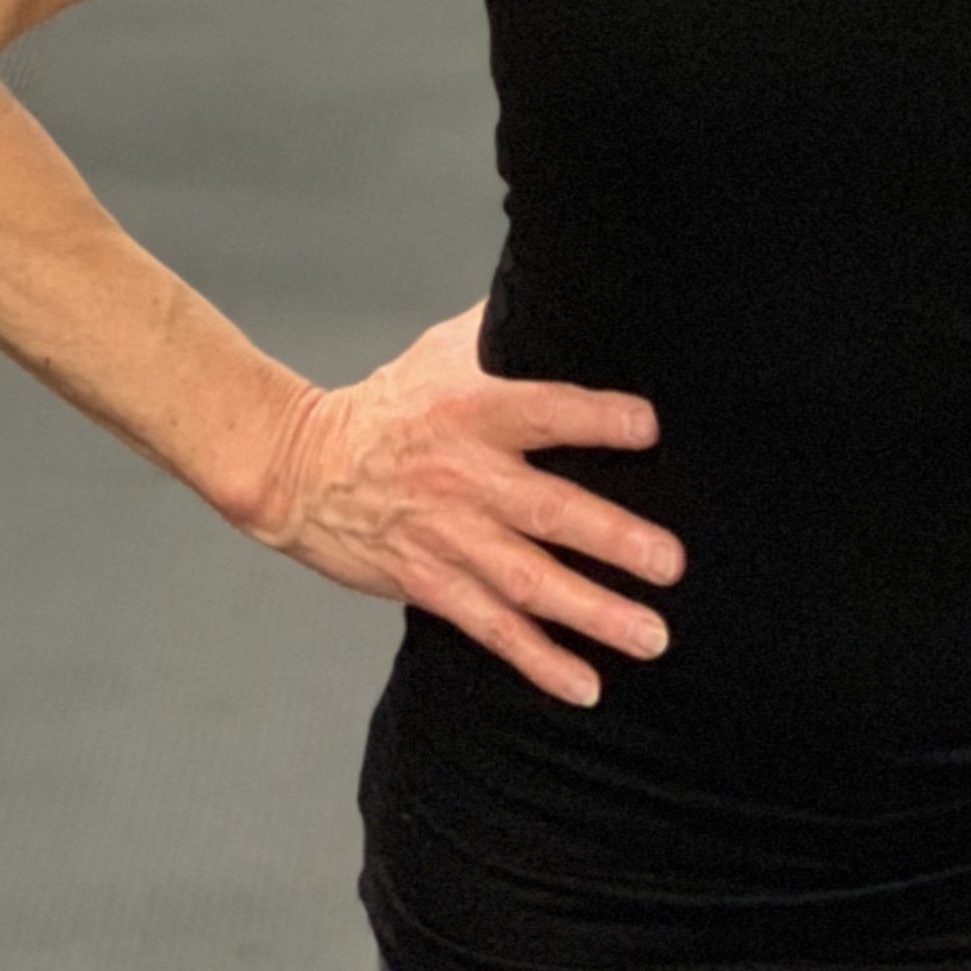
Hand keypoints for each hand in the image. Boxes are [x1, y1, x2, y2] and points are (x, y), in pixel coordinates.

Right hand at [242, 304, 683, 709]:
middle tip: (670, 564)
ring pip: (526, 581)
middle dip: (613, 539)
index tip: (649, 428)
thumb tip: (565, 285)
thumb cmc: (389, 404)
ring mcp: (448, 536)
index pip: (545, 410)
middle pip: (547, 509)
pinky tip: (583, 684)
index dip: (596, 417)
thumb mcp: (445, 350)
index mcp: (474, 409)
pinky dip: (536, 659)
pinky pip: (489, 627)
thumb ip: (507, 327)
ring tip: (650, 635)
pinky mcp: (428, 582)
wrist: (299, 467)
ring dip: (591, 612)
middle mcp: (465, 476)